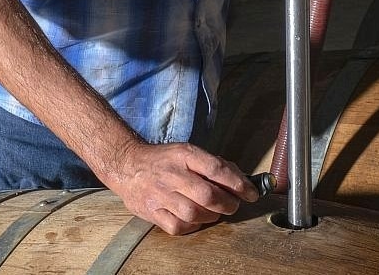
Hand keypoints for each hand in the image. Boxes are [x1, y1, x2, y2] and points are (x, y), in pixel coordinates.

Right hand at [106, 139, 258, 234]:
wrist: (128, 165)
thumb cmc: (163, 159)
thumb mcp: (186, 151)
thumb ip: (211, 163)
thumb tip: (239, 177)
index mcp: (184, 155)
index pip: (216, 169)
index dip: (238, 183)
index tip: (251, 192)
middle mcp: (173, 175)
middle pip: (208, 195)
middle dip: (228, 204)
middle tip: (234, 205)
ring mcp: (161, 195)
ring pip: (195, 213)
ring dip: (213, 216)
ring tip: (216, 212)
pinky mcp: (153, 212)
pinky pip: (179, 227)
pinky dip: (193, 226)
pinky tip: (197, 218)